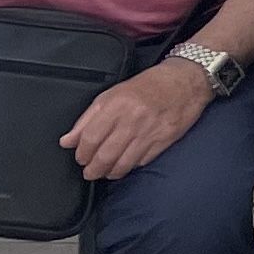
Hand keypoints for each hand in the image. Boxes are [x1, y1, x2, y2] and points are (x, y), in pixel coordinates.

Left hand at [62, 59, 210, 180]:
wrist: (186, 81)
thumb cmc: (147, 86)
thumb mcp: (112, 95)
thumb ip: (87, 118)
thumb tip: (67, 141)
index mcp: (116, 105)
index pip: (90, 138)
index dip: (82, 153)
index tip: (81, 158)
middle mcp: (133, 120)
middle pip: (105, 155)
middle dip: (93, 169)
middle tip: (90, 172)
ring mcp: (150, 132)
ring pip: (123, 163)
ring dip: (111, 172)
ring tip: (106, 172)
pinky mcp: (165, 140)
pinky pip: (142, 161)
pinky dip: (132, 166)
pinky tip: (127, 164)